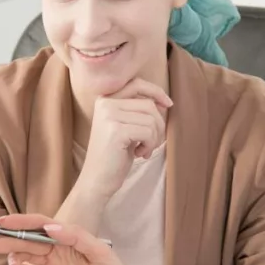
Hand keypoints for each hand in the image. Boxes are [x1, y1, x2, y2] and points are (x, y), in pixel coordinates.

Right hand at [0, 213, 141, 264]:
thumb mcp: (100, 252)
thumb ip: (76, 237)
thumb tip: (50, 228)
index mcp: (70, 238)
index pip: (42, 226)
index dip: (22, 222)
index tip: (4, 222)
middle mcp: (59, 251)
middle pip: (30, 241)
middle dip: (10, 240)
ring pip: (27, 258)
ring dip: (14, 257)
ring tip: (7, 260)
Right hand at [76, 78, 171, 200]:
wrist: (97, 180)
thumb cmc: (114, 155)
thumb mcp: (125, 127)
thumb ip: (138, 111)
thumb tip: (163, 102)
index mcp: (105, 100)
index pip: (137, 84)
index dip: (156, 91)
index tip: (168, 104)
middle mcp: (105, 103)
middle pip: (148, 105)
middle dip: (158, 125)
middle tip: (151, 143)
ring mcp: (109, 116)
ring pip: (151, 119)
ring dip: (154, 138)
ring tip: (142, 150)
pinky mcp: (116, 130)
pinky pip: (148, 132)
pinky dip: (150, 145)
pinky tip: (138, 154)